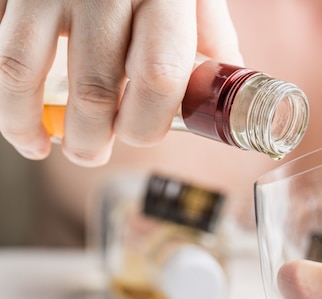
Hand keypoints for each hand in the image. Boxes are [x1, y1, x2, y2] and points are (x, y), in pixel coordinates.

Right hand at [0, 0, 241, 165]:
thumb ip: (210, 39)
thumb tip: (220, 92)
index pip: (159, 75)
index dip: (149, 121)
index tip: (141, 136)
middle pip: (96, 84)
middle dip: (93, 137)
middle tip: (94, 154)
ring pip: (27, 69)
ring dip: (32, 125)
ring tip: (49, 148)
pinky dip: (4, 98)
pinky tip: (20, 126)